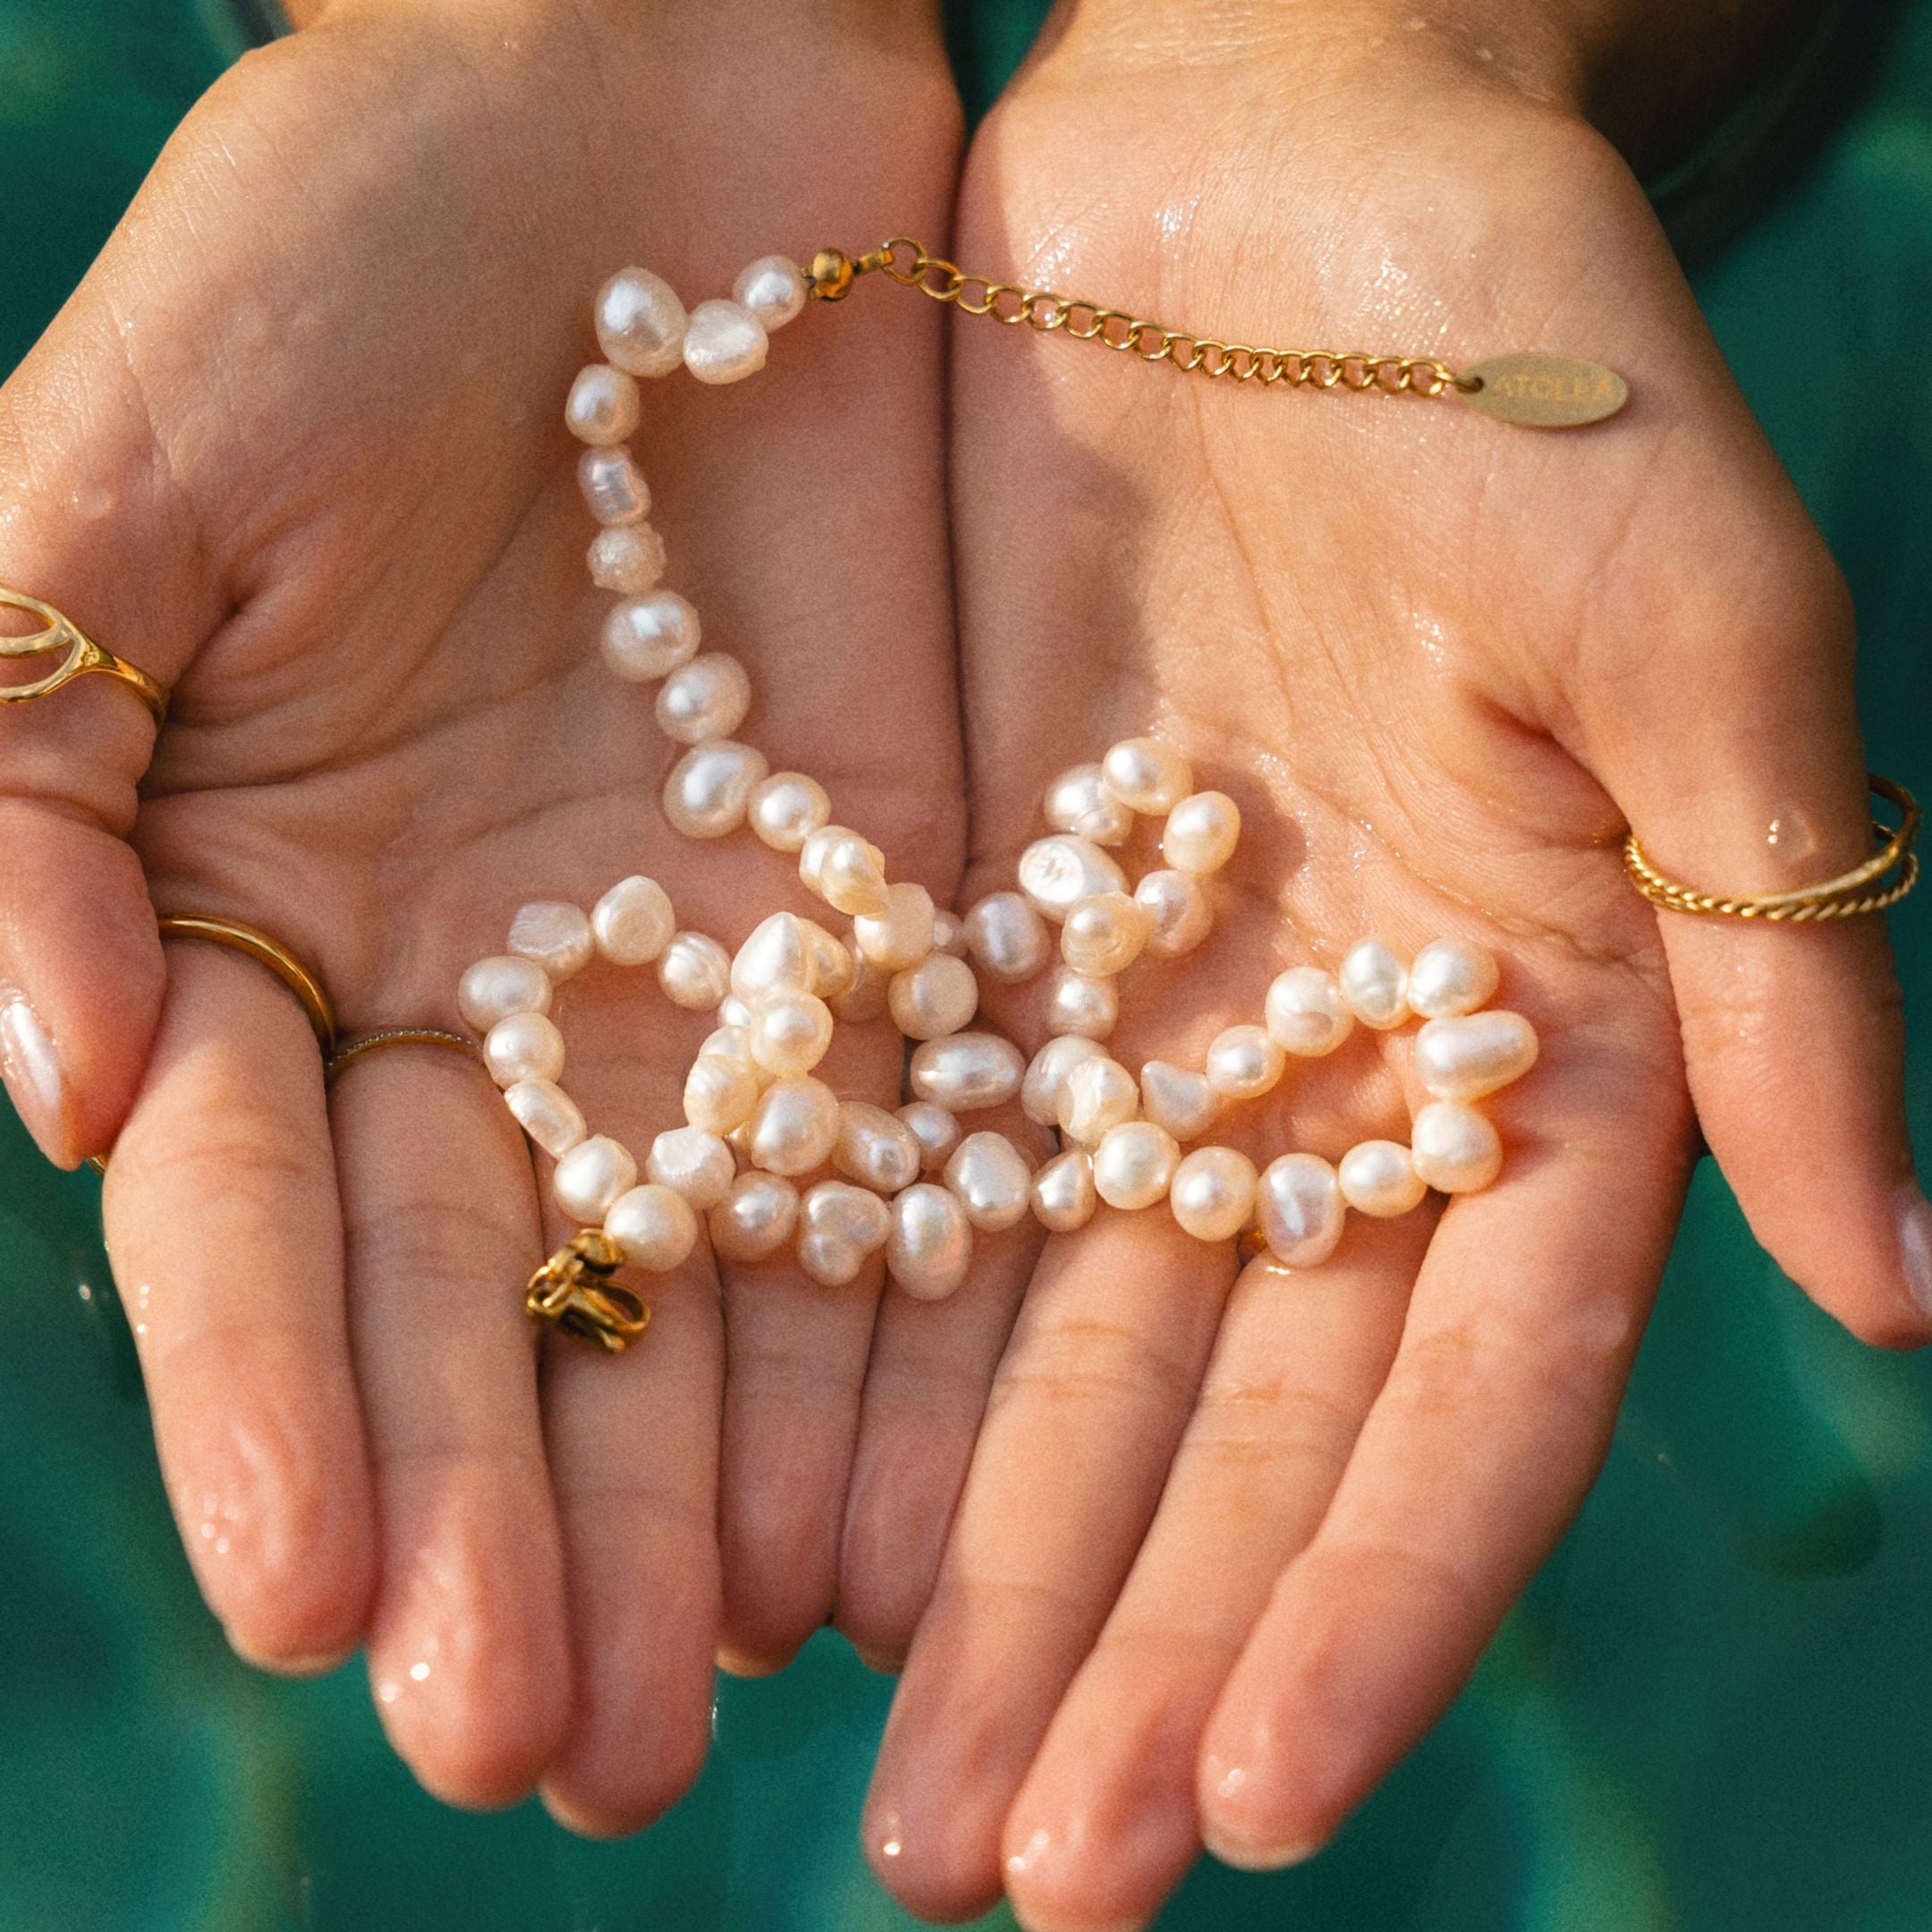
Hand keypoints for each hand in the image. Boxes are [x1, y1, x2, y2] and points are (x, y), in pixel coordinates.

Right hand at [0, 0, 960, 1829]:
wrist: (634, 129)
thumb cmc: (335, 255)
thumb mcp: (105, 484)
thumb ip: (24, 779)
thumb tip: (64, 1094)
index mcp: (279, 928)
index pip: (278, 1221)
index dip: (287, 1404)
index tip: (312, 1595)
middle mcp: (500, 1003)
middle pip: (504, 1305)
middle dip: (510, 1519)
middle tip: (548, 1747)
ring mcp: (716, 981)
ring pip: (716, 1283)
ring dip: (709, 1491)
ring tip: (727, 1699)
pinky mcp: (909, 921)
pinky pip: (917, 1150)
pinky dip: (912, 1327)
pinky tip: (915, 1506)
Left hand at [859, 9, 1927, 1923]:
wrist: (1265, 170)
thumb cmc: (1520, 347)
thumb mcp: (1693, 622)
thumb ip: (1781, 955)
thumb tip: (1909, 1295)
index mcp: (1540, 1039)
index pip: (1460, 1394)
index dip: (1364, 1604)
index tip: (1246, 1809)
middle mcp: (1328, 1074)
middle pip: (1231, 1428)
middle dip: (1134, 1653)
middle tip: (1008, 1875)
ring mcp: (1135, 1020)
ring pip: (1053, 1358)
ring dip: (983, 1578)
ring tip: (893, 1792)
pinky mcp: (967, 929)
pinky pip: (898, 1186)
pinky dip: (853, 1366)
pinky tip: (779, 1533)